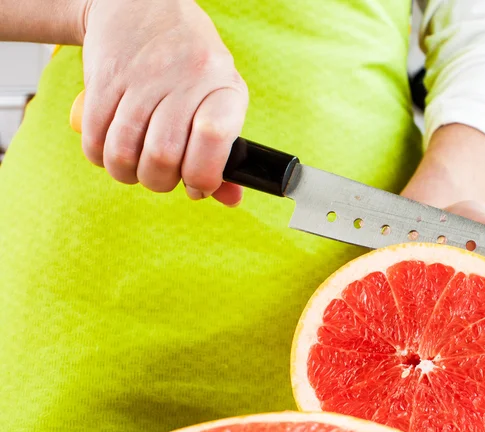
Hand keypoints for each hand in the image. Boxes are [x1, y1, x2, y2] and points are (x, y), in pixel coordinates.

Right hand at [80, 0, 247, 204]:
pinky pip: (94, 140)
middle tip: (162, 174)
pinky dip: (102, 158)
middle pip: (162, 157)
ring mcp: (141, 78)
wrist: (143, 8)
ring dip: (128, 174)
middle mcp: (184, 80)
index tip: (197, 185)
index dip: (203, 176)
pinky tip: (115, 150)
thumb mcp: (221, 101)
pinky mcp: (104, 80)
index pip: (213, 138)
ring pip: (123, 154)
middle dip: (160, 182)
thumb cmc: (192, 68)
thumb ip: (226, 155)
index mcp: (222, 90)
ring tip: (138, 165)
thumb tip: (231, 200)